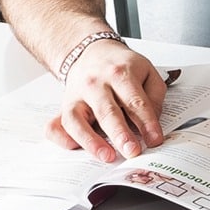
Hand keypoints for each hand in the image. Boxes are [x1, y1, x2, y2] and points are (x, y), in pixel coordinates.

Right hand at [44, 39, 170, 162]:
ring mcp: (76, 96)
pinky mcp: (64, 107)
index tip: (154, 140)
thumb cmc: (121, 67)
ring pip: (77, 120)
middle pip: (107, 111)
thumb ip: (154, 97)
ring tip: (107, 156)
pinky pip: (56, 125)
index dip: (147, 122)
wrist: (93, 52)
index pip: (135, 101)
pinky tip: (74, 148)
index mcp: (120, 73)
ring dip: (91, 141)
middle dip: (120, 134)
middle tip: (132, 151)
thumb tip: (151, 124)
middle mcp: (95, 84)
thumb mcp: (147, 72)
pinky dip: (62, 138)